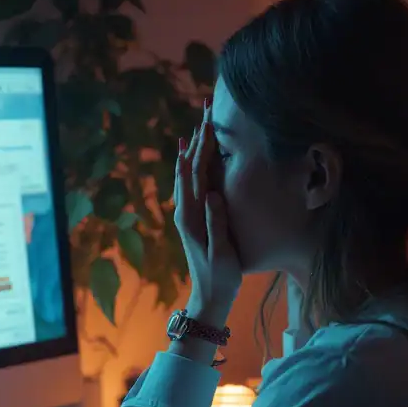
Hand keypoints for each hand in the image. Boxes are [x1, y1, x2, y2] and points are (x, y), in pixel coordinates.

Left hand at [174, 103, 241, 327]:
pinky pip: (191, 185)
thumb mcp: (222, 252)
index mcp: (192, 215)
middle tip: (206, 110)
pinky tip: (192, 157)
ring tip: (200, 126)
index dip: (203, 145)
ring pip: (189, 173)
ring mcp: (188, 214)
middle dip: (198, 138)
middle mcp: (186, 210)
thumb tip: (212, 194)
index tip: (209, 121)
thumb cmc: (221, 276)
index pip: (196, 171)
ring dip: (195, 148)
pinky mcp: (193, 218)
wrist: (209, 296)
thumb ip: (216, 223)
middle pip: (190, 166)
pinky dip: (193, 166)